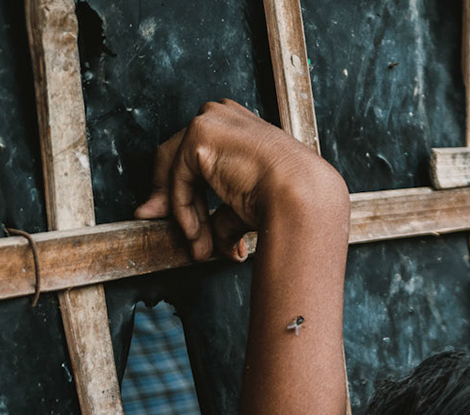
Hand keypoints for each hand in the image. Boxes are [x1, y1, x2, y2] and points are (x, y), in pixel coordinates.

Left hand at [133, 99, 345, 261]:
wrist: (304, 198)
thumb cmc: (293, 200)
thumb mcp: (247, 203)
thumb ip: (222, 216)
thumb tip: (214, 244)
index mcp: (238, 124)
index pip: (196, 152)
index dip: (182, 186)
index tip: (178, 216)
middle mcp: (222, 114)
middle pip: (178, 156)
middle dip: (170, 197)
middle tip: (164, 225)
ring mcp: (210, 120)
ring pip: (176, 169)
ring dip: (182, 212)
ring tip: (196, 245)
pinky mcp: (199, 136)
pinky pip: (179, 179)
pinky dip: (183, 210)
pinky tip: (197, 233)